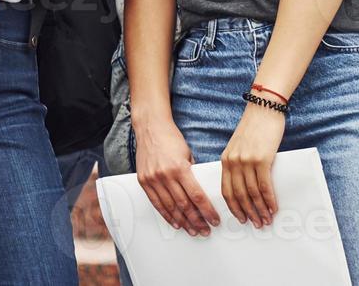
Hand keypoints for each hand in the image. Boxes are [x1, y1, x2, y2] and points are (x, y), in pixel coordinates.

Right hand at [134, 118, 221, 235]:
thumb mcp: (188, 154)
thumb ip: (193, 173)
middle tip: (205, 230)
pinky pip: (156, 203)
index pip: (197, 196)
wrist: (150, 128)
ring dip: (183, 221)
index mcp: (180, 167)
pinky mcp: (144, 181)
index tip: (214, 220)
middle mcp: (166, 175)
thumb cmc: (171, 139)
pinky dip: (166, 215)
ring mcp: (153, 179)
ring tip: (192, 230)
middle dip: (197, 220)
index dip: (207, 211)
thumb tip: (201, 192)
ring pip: (170, 207)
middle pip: (184, 205)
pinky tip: (175, 222)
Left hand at [219, 102, 284, 226]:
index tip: (240, 218)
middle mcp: (233, 162)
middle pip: (238, 195)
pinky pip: (264, 185)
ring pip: (252, 193)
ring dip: (260, 210)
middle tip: (256, 225)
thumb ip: (239, 163)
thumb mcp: (239, 146)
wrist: (264, 108)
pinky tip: (273, 208)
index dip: (233, 207)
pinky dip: (269, 200)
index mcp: (225, 159)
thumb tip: (247, 184)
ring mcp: (247, 161)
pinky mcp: (262, 159)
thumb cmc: (254, 127)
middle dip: (247, 213)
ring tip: (266, 220)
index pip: (226, 190)